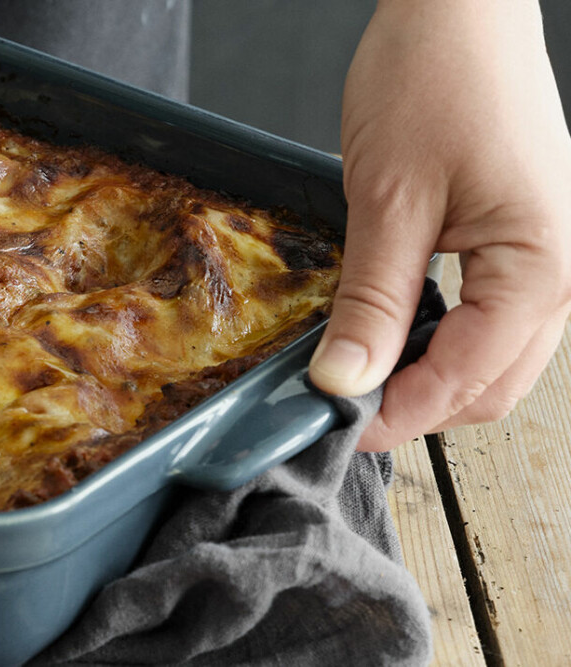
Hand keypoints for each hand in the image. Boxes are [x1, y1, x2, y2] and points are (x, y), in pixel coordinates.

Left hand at [309, 0, 570, 450]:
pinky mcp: (526, 241)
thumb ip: (371, 301)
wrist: (460, 7)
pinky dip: (441, 339)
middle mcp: (564, 272)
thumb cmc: (434, 77)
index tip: (337, 428)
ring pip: (494, 358)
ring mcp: (551, 257)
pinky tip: (391, 332)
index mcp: (542, 267)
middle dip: (418, 407)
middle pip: (491, 385)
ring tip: (359, 373)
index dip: (399, 414)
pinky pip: (490, 318)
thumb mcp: (388, 201)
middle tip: (342, 407)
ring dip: (429, 377)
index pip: (467, 379)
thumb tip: (346, 381)